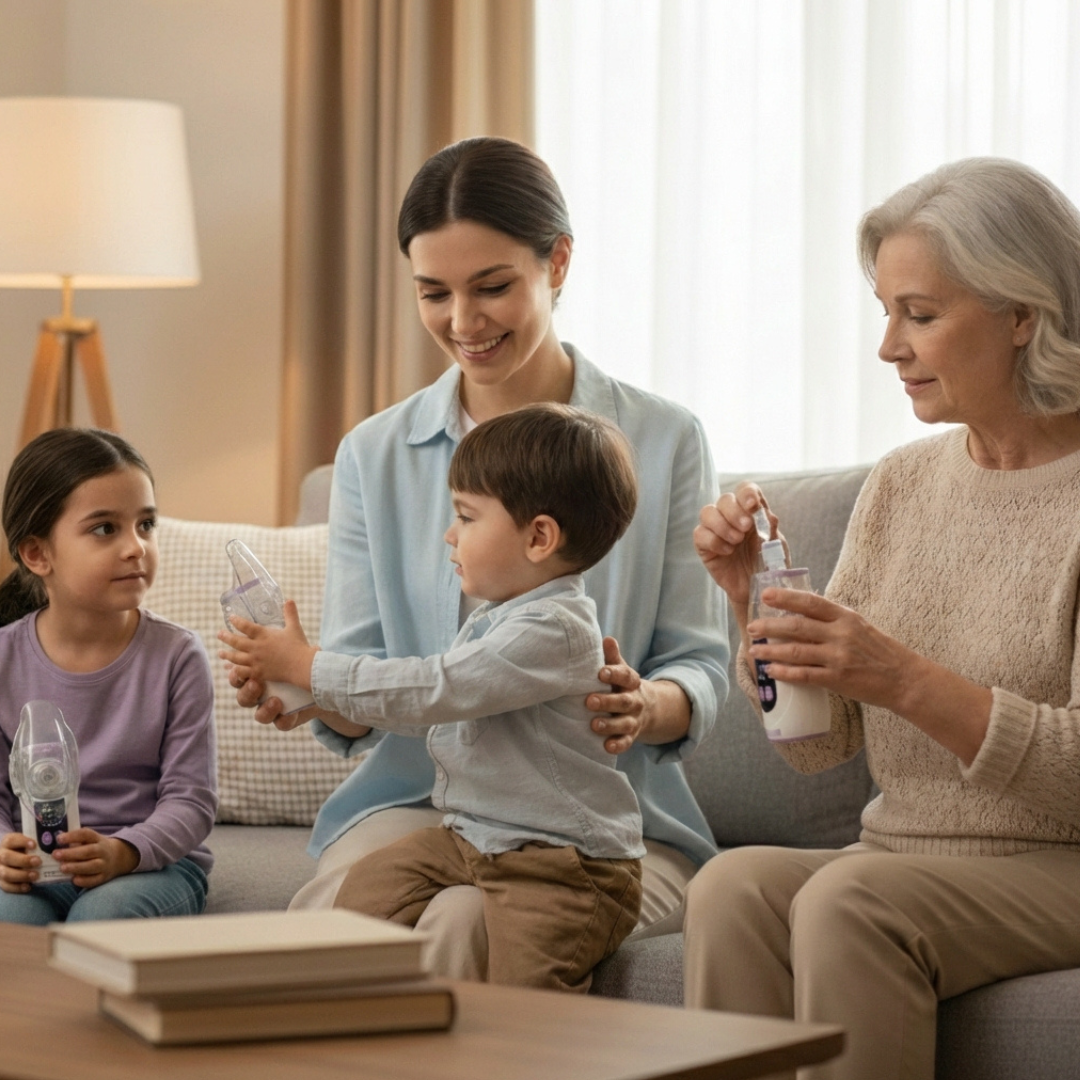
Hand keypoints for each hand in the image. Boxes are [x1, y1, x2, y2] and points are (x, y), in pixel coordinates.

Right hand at [0, 832, 39, 892]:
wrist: (16, 859)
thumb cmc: (26, 849)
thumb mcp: (29, 842)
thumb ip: (37, 842)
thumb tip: (51, 843)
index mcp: (7, 842)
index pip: (11, 840)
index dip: (22, 842)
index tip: (34, 845)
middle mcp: (0, 855)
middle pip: (7, 857)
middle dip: (23, 860)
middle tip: (38, 862)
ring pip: (5, 873)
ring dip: (21, 875)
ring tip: (36, 875)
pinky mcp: (0, 882)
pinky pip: (6, 886)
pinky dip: (17, 887)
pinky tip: (28, 886)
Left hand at [52, 829, 138, 887]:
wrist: (118, 858)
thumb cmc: (96, 848)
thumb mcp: (91, 840)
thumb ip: (77, 841)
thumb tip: (54, 843)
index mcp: (98, 839)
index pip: (86, 834)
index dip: (73, 836)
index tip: (59, 838)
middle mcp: (103, 851)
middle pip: (88, 851)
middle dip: (71, 853)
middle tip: (56, 855)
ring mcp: (105, 864)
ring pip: (92, 866)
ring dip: (76, 867)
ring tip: (62, 868)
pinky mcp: (104, 877)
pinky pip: (95, 880)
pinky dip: (84, 881)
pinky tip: (74, 879)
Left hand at [218, 600, 317, 691]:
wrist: (302, 666)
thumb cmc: (299, 646)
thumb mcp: (294, 627)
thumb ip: (290, 613)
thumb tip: (289, 600)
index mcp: (264, 635)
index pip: (245, 626)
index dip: (236, 621)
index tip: (231, 618)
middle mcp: (256, 647)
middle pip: (236, 641)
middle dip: (226, 637)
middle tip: (219, 634)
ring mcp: (255, 661)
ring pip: (236, 657)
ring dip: (226, 654)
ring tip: (220, 653)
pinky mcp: (258, 673)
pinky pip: (242, 672)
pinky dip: (234, 670)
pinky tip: (231, 669)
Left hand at [586, 637, 691, 752]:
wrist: (648, 708)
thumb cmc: (623, 686)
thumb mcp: (621, 670)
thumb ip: (612, 658)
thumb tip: (606, 639)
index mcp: (631, 683)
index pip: (626, 676)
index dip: (615, 674)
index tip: (601, 672)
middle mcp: (634, 701)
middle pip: (623, 702)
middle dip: (607, 702)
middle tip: (589, 701)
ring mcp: (634, 720)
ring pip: (624, 723)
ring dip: (610, 725)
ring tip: (594, 724)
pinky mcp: (631, 736)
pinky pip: (626, 742)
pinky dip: (618, 745)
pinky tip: (607, 747)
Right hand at [694, 482, 782, 609]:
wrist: (757, 589)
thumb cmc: (767, 564)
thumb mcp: (776, 545)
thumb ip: (771, 528)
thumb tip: (765, 514)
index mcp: (751, 511)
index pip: (744, 490)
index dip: (746, 493)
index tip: (753, 505)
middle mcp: (731, 516)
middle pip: (725, 499)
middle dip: (735, 512)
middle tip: (745, 529)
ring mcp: (715, 529)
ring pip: (707, 512)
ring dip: (723, 525)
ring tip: (736, 542)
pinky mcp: (704, 545)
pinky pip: (700, 534)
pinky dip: (714, 541)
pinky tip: (727, 552)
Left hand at [747, 586, 993, 763]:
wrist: (904, 678)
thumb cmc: (878, 650)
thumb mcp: (858, 625)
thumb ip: (832, 619)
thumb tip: (799, 611)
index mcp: (845, 617)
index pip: (811, 602)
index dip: (786, 598)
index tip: (765, 595)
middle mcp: (841, 634)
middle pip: (797, 627)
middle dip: (770, 626)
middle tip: (751, 626)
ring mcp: (839, 657)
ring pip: (796, 652)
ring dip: (771, 651)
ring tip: (754, 651)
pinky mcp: (838, 680)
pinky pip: (805, 675)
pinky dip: (785, 673)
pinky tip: (771, 672)